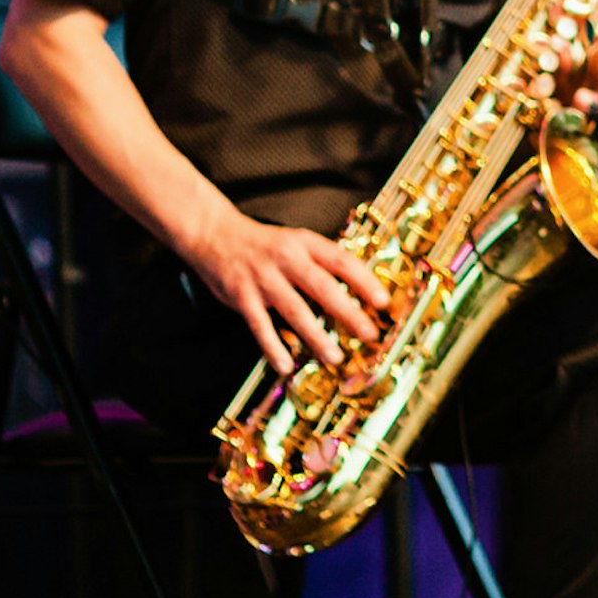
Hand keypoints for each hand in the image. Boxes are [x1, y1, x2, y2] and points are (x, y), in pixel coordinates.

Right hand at [180, 208, 391, 377]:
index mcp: (304, 243)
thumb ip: (319, 264)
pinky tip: (285, 365)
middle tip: (368, 333)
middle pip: (323, 287)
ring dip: (316, 336)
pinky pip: (259, 325)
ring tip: (334, 357)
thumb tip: (354, 293)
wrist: (214, 233)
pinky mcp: (241, 295)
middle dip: (348, 312)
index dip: (364, 281)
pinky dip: (273, 347)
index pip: (341, 261)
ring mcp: (263, 277)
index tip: (382, 301)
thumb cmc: (263, 245)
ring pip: (294, 309)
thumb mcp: (295, 243)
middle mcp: (286, 258)